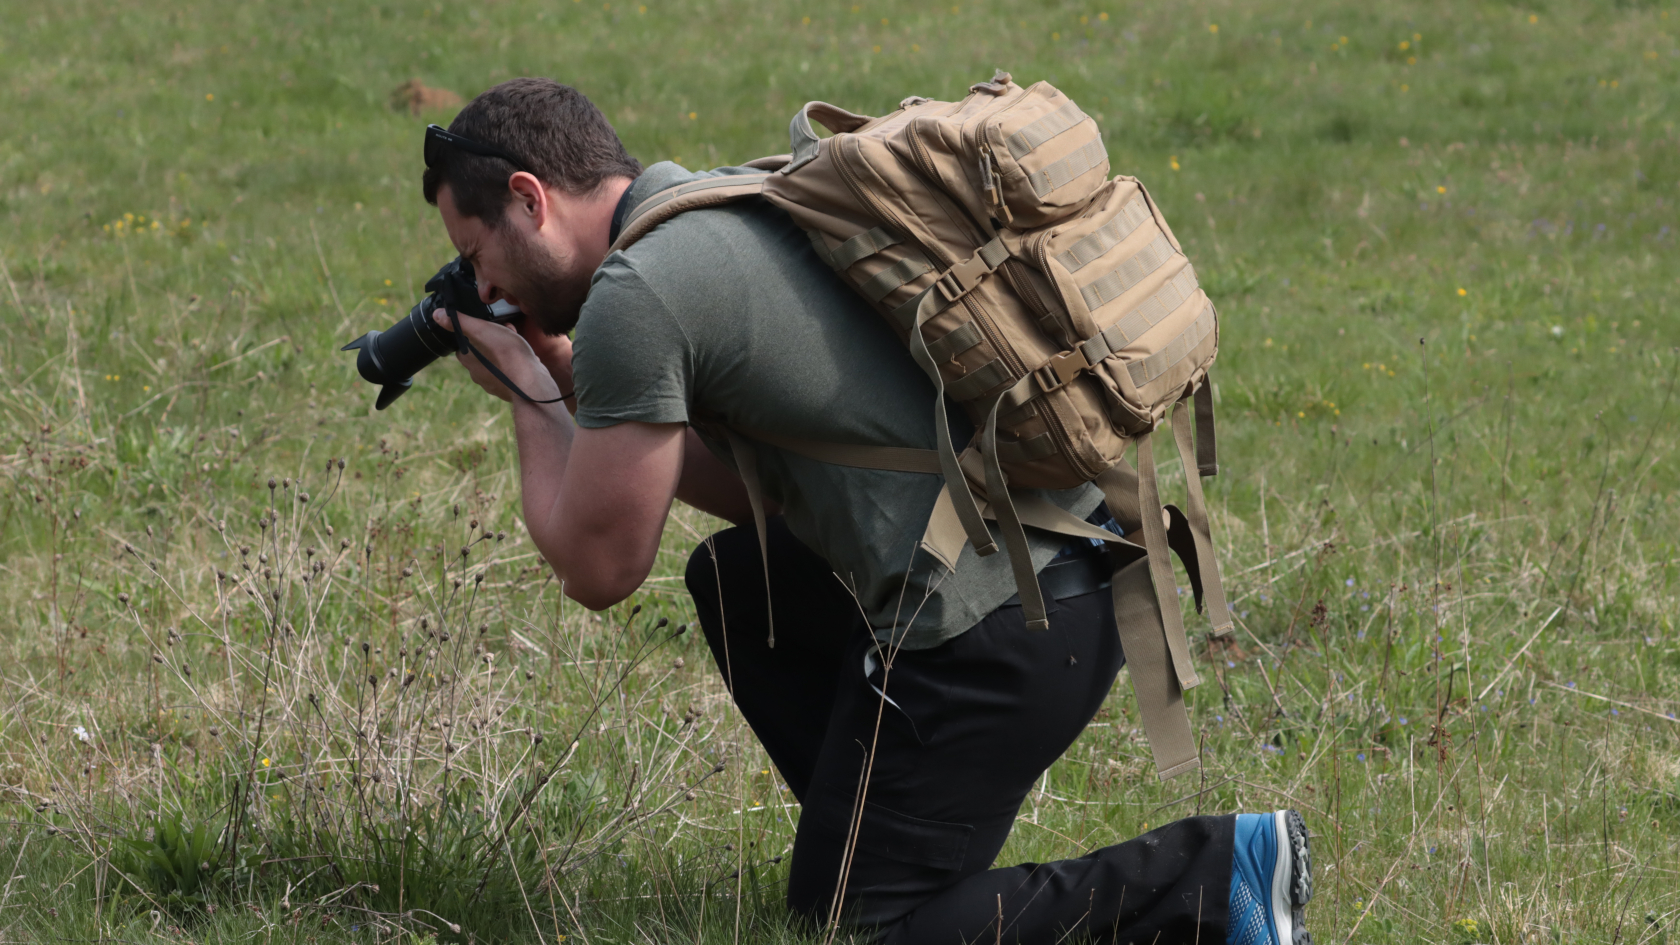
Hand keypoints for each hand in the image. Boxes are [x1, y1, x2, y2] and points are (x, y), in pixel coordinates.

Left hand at [431, 309, 562, 404]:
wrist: (530, 381)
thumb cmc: (506, 353)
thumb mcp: (482, 330)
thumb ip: (461, 322)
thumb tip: (437, 314)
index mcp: (468, 360)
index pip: (463, 345)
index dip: (473, 335)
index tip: (485, 327)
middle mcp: (477, 375)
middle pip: (480, 354)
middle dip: (489, 343)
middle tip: (503, 332)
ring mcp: (494, 384)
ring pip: (495, 364)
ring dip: (502, 353)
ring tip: (516, 342)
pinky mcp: (509, 389)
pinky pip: (509, 373)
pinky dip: (514, 364)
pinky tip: (523, 358)